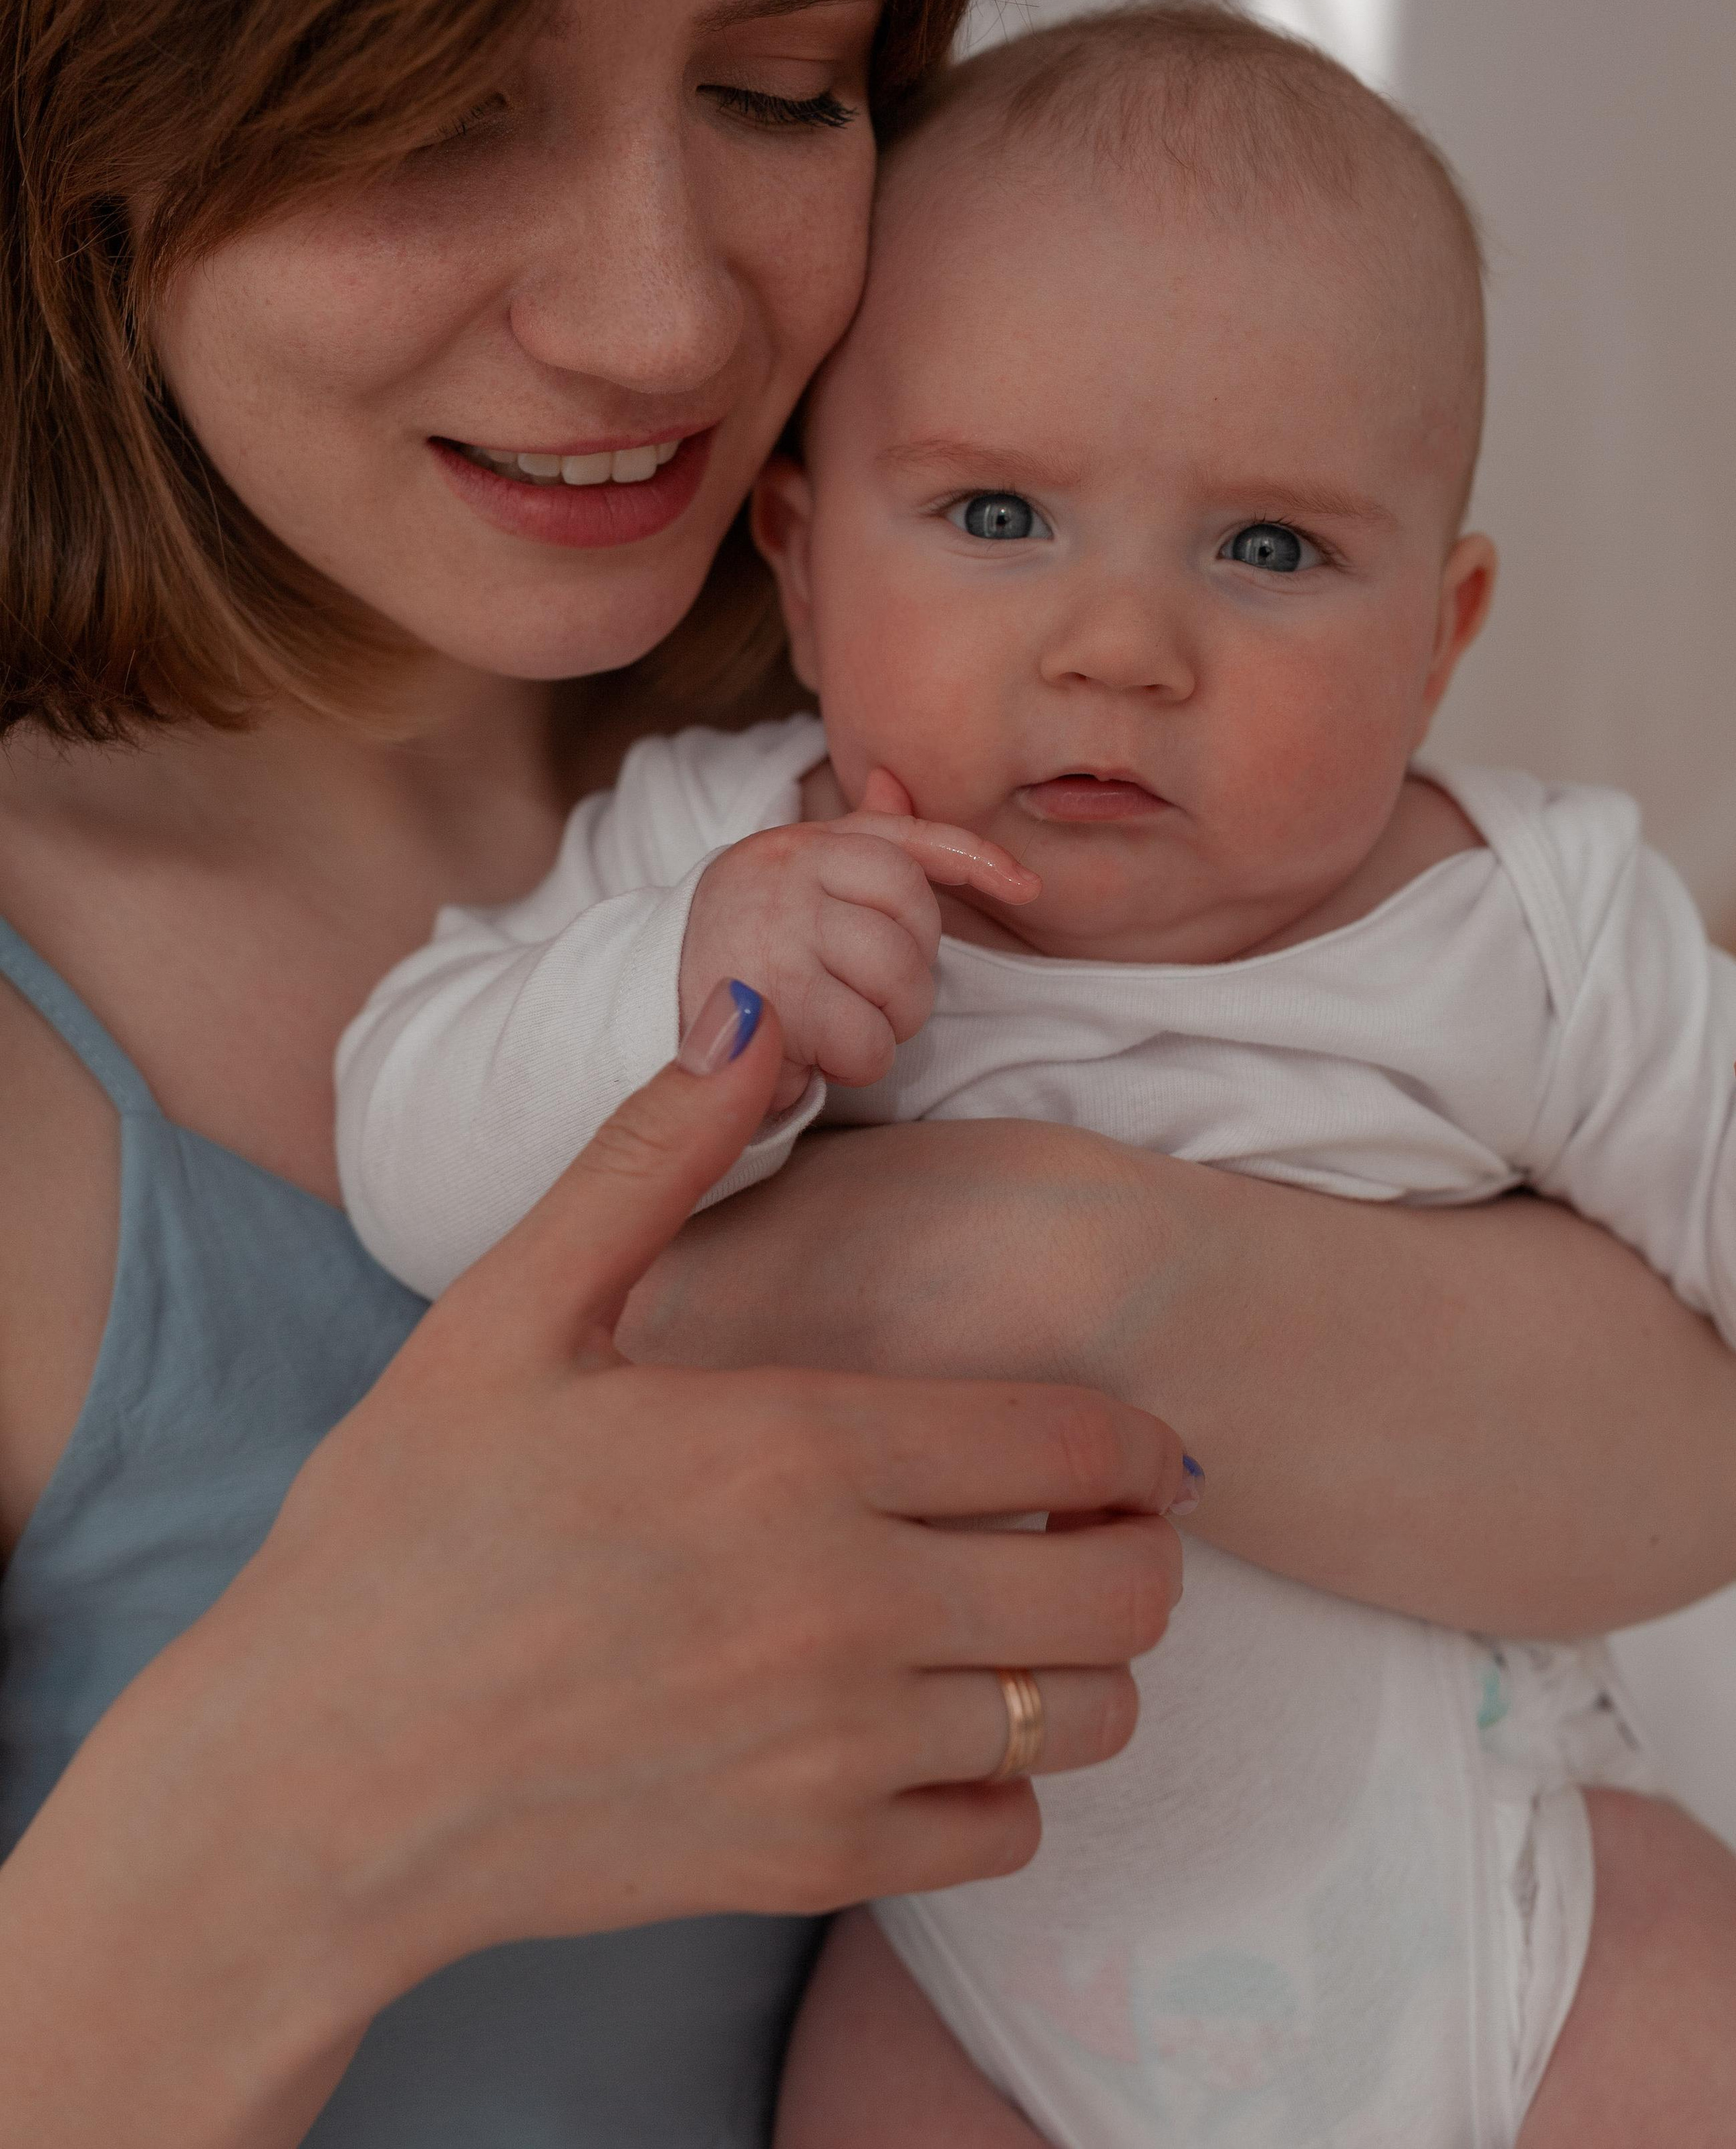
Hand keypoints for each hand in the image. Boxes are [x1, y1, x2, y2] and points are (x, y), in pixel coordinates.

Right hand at [0, 989, 1184, 2148]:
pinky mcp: (806, 1865)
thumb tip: (754, 1011)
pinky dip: (1003, 1787)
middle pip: (1121, 1589)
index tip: (1131, 1437)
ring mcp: (836, 1753)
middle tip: (1095, 1526)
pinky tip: (935, 1728)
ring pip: (1083, 1720)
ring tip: (1022, 1623)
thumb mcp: (506, 1313)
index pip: (1076, 1440)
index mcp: (794, 1452)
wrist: (311, 1782)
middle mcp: (847, 1607)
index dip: (1137, 1437)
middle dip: (1141, 1547)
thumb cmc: (400, 1532)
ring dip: (1083, 1665)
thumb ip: (652, 1158)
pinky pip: (1004, 1837)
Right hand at [679, 767, 1038, 1109]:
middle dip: (910, 979)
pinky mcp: (771, 1001)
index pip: (904, 840)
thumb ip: (850, 840)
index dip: (975, 859)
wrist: (647, 1011)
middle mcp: (787, 873)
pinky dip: (848, 1064)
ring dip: (881, 1027)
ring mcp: (779, 931)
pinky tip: (807, 1054)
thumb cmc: (741, 951)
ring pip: (899, 985)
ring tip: (830, 1026)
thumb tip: (891, 776)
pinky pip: (866, 1042)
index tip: (1026, 888)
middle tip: (861, 999)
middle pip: (915, 922)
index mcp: (800, 845)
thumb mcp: (790, 882)